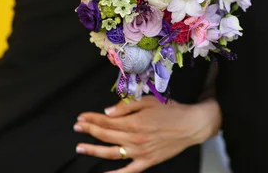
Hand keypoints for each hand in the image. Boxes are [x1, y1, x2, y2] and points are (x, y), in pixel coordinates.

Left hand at [73, 96, 221, 172]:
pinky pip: (128, 171)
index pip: (107, 120)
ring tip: (80, 147)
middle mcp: (134, 138)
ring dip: (94, 150)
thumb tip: (107, 112)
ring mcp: (139, 152)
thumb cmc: (171, 111)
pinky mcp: (146, 162)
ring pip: (111, 153)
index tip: (81, 117)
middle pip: (106, 135)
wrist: (190, 126)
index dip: (92, 118)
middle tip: (77, 127)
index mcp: (134, 122)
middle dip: (89, 130)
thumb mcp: (149, 101)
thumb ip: (126, 106)